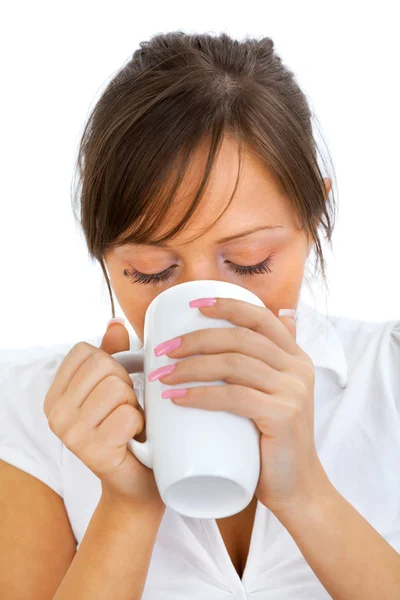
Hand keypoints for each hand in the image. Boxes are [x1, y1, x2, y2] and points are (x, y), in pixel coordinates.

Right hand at [43, 321, 164, 512]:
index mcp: (55, 397)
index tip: (114, 390)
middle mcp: (55, 415)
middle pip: (103, 366)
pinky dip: (138, 423)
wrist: (137, 483)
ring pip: (116, 387)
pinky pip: (127, 414)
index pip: (86, 352)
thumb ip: (112, 355)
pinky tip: (132, 438)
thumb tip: (115, 323)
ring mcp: (71, 435)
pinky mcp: (92, 451)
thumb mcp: (116, 388)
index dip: (111, 364)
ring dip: (133, 405)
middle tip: (125, 409)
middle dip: (125, 384)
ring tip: (128, 424)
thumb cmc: (127, 430)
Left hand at [149, 297, 330, 516]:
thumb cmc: (270, 441)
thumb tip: (256, 329)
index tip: (193, 306)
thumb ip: (264, 366)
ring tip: (162, 377)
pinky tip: (177, 398)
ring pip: (234, 364)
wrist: (296, 489)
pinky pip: (235, 396)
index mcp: (295, 357)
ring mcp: (293, 391)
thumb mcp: (271, 396)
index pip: (261, 317)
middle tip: (162, 351)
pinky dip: (201, 395)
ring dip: (191, 366)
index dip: (227, 305)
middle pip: (240, 338)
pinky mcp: (284, 416)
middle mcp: (298, 368)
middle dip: (196, 339)